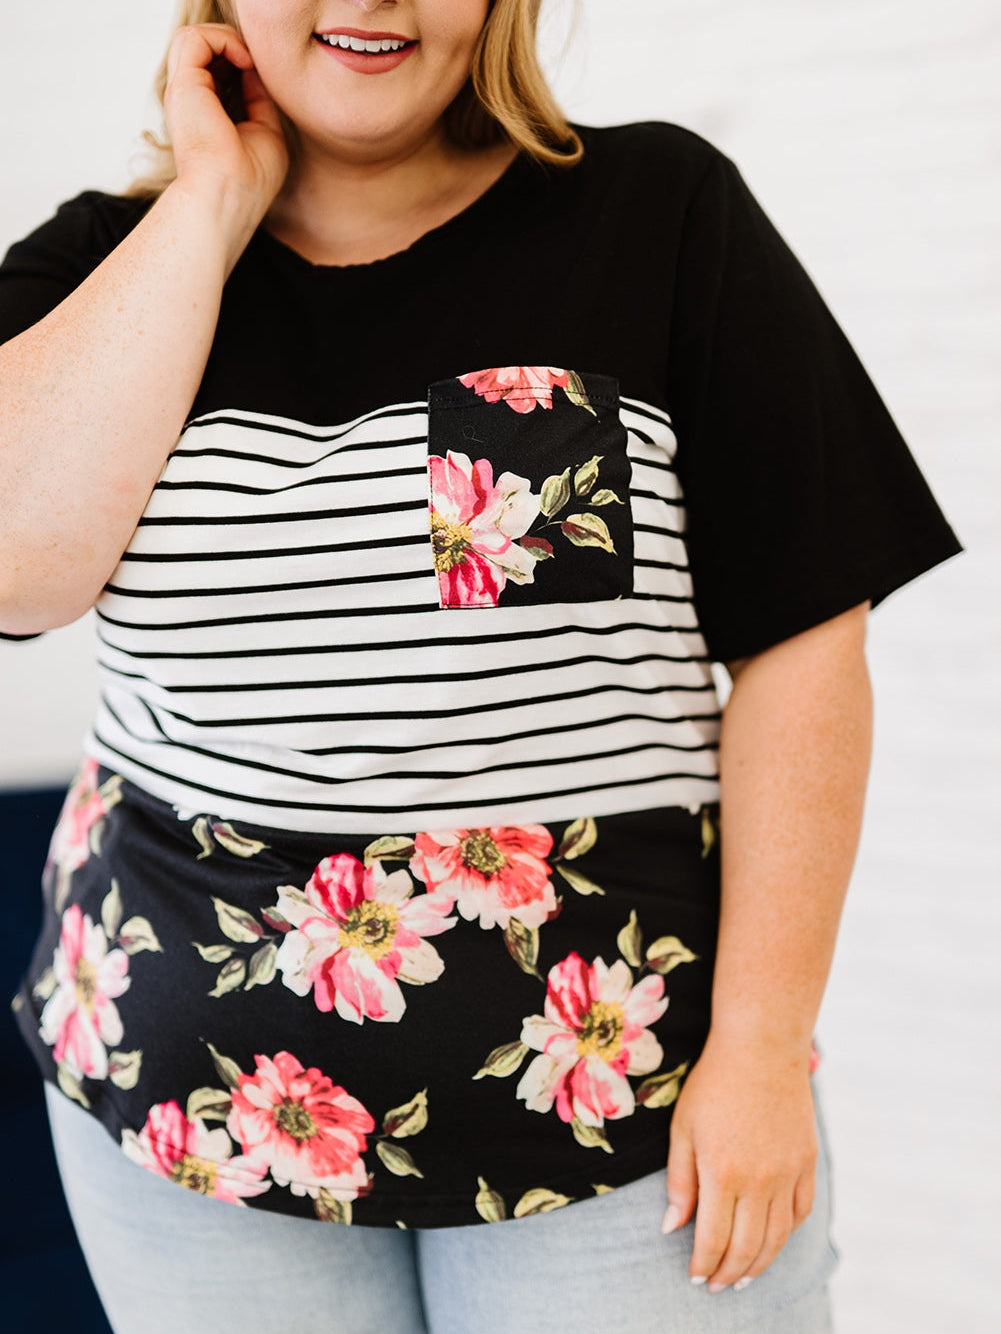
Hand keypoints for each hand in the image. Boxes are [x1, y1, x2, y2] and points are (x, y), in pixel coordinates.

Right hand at [164, 24, 288, 216]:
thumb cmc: (249, 181)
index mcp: (206, 115)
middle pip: (205, 52)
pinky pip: (195, 38)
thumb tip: (258, 71)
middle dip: (235, 47)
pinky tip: (245, 60)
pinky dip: (224, 40)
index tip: (268, 78)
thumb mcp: (265, 132)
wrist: (227, 198)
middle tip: (259, 64)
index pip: (218, 71)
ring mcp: (184, 92)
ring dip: (228, 40)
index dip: (244, 64)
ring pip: (196, 39)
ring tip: (251, 60)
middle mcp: (190, 101)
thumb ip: (260, 99)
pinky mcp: (183, 85)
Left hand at [662, 1036, 817, 1292]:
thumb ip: (680, 1182)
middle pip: (747, 1247)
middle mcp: (760, 1179)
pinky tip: (771, 1241)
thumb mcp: (683, 1128)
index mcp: (723, 1172)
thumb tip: (672, 1228)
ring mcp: (788, 1172)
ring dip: (759, 1264)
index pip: (713, 1239)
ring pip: (777, 1238)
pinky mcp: (807, 1162)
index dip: (703, 1265)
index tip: (695, 1277)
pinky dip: (785, 1235)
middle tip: (717, 1286)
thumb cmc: (713, 1085)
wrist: (760, 1048)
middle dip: (729, 1273)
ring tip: (742, 1276)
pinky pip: (800, 1213)